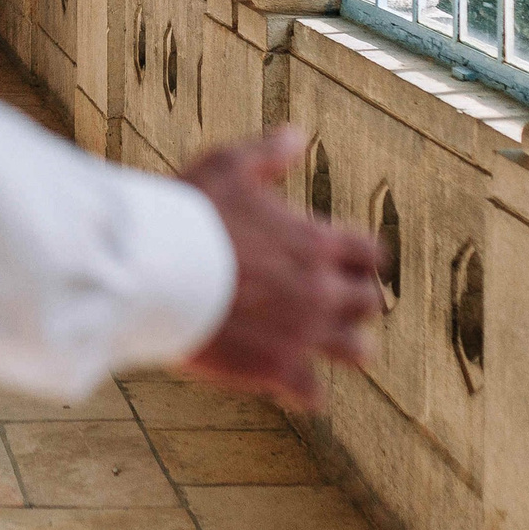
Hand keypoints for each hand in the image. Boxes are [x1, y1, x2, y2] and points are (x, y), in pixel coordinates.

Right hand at [177, 127, 383, 408]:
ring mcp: (305, 333)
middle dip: (353, 302)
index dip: (359, 258)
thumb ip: (268, 154)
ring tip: (318, 344)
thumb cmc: (191, 214)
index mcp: (317, 242)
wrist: (157, 272)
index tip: (343, 261)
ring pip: (358, 353)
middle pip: (370, 303)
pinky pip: (313, 394)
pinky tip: (288, 384)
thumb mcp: (228, 166)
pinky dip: (304, 391)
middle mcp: (322, 290)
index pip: (371, 253)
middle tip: (326, 301)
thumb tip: (297, 135)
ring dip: (344, 348)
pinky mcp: (279, 369)